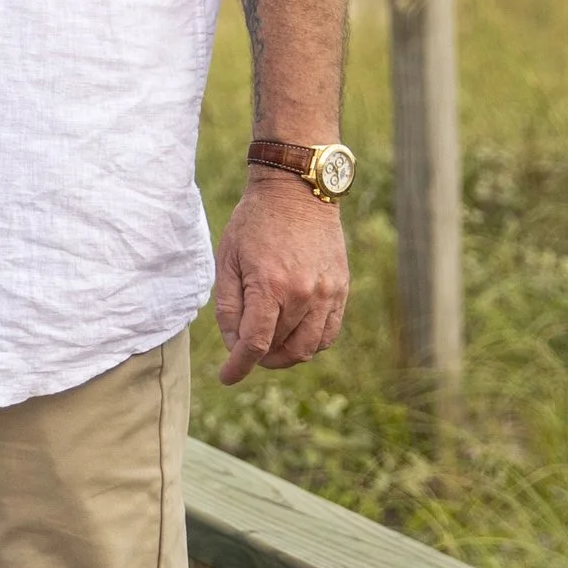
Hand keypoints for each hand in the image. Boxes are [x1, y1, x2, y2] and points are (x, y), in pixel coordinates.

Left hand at [213, 170, 350, 384]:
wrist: (297, 190)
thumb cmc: (254, 223)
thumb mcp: (228, 260)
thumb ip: (228, 307)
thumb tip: (234, 344)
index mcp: (270, 286)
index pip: (254, 344)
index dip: (238, 367)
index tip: (226, 377)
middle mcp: (303, 294)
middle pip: (281, 349)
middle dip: (259, 358)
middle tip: (245, 352)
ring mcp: (327, 293)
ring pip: (308, 348)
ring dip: (285, 356)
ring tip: (268, 345)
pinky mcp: (341, 289)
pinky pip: (329, 333)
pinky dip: (311, 343)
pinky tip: (293, 335)